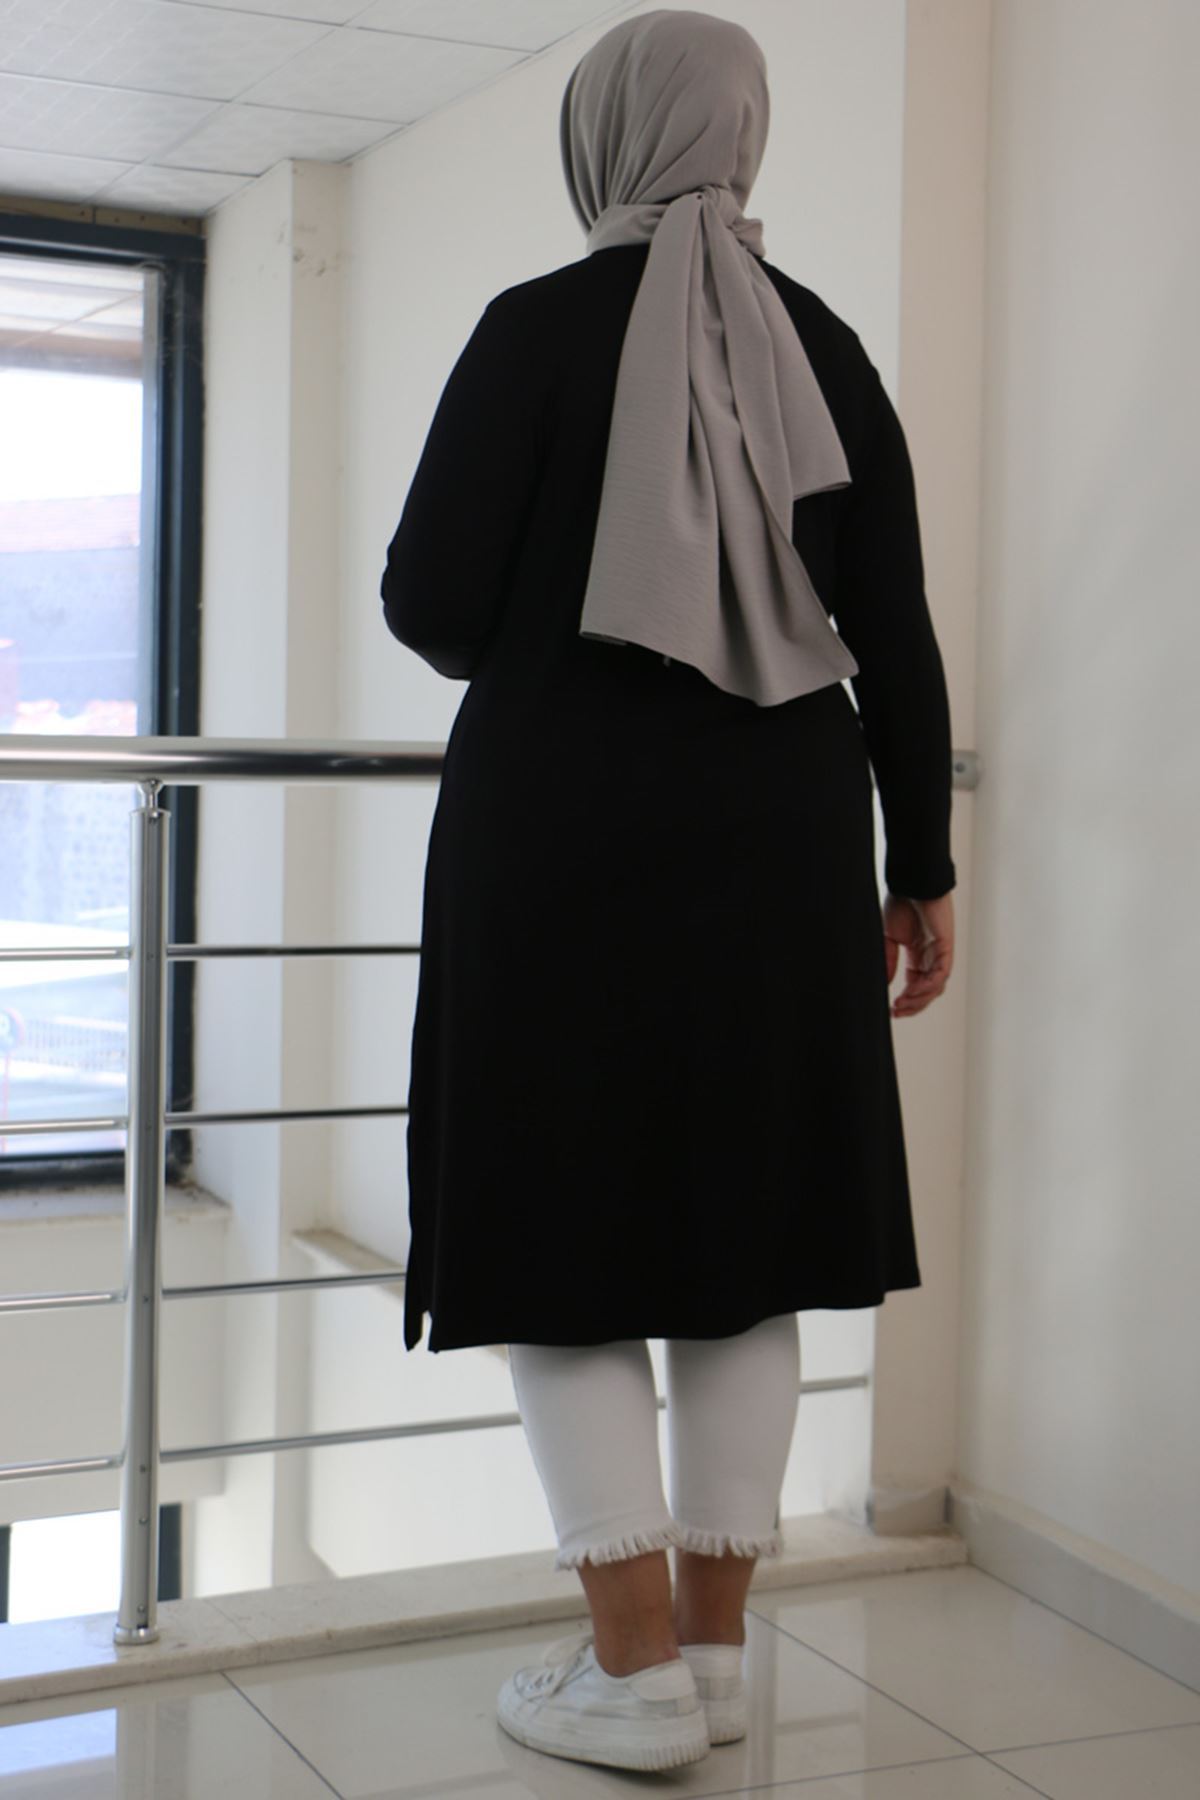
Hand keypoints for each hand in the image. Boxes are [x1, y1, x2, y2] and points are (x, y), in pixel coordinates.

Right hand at [882, 890, 953, 1017]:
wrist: (912, 885)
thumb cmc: (901, 904)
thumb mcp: (889, 939)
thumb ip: (889, 961)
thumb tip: (884, 984)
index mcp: (919, 955)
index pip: (916, 985)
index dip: (906, 1000)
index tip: (891, 1009)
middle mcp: (931, 957)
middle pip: (927, 991)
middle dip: (912, 1005)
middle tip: (896, 1012)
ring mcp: (940, 953)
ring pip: (935, 987)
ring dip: (919, 999)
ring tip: (902, 1004)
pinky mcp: (947, 948)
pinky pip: (940, 975)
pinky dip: (927, 986)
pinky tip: (912, 992)